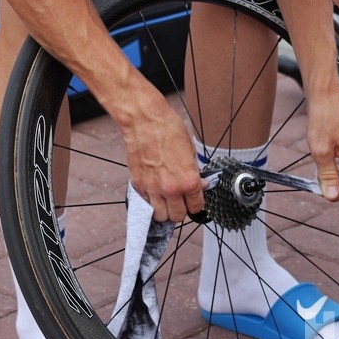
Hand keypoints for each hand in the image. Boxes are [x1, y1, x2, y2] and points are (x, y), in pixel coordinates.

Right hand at [121, 101, 204, 222]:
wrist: (144, 121)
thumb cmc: (168, 129)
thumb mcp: (191, 150)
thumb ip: (195, 172)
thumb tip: (201, 184)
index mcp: (189, 181)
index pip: (196, 207)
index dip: (196, 204)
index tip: (193, 200)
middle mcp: (171, 189)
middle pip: (177, 217)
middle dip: (180, 209)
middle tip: (180, 200)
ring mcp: (153, 189)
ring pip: (160, 216)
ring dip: (164, 209)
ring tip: (166, 199)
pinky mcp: (138, 185)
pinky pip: (146, 203)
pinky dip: (151, 201)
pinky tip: (154, 189)